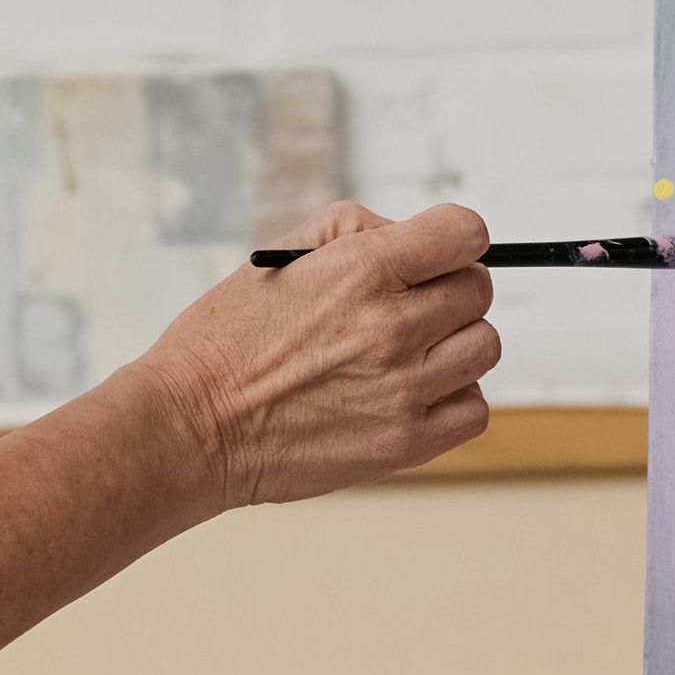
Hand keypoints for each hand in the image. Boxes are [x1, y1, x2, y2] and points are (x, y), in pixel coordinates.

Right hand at [144, 205, 497, 505]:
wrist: (191, 426)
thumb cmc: (227, 339)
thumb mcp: (282, 256)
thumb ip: (357, 232)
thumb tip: (414, 237)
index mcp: (363, 269)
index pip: (466, 233)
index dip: (454, 240)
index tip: (437, 254)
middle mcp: (391, 326)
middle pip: (477, 291)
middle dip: (448, 290)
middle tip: (408, 307)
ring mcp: (402, 388)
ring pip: (483, 348)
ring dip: (454, 345)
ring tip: (407, 354)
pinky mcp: (403, 442)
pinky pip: (472, 410)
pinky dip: (453, 400)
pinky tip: (411, 394)